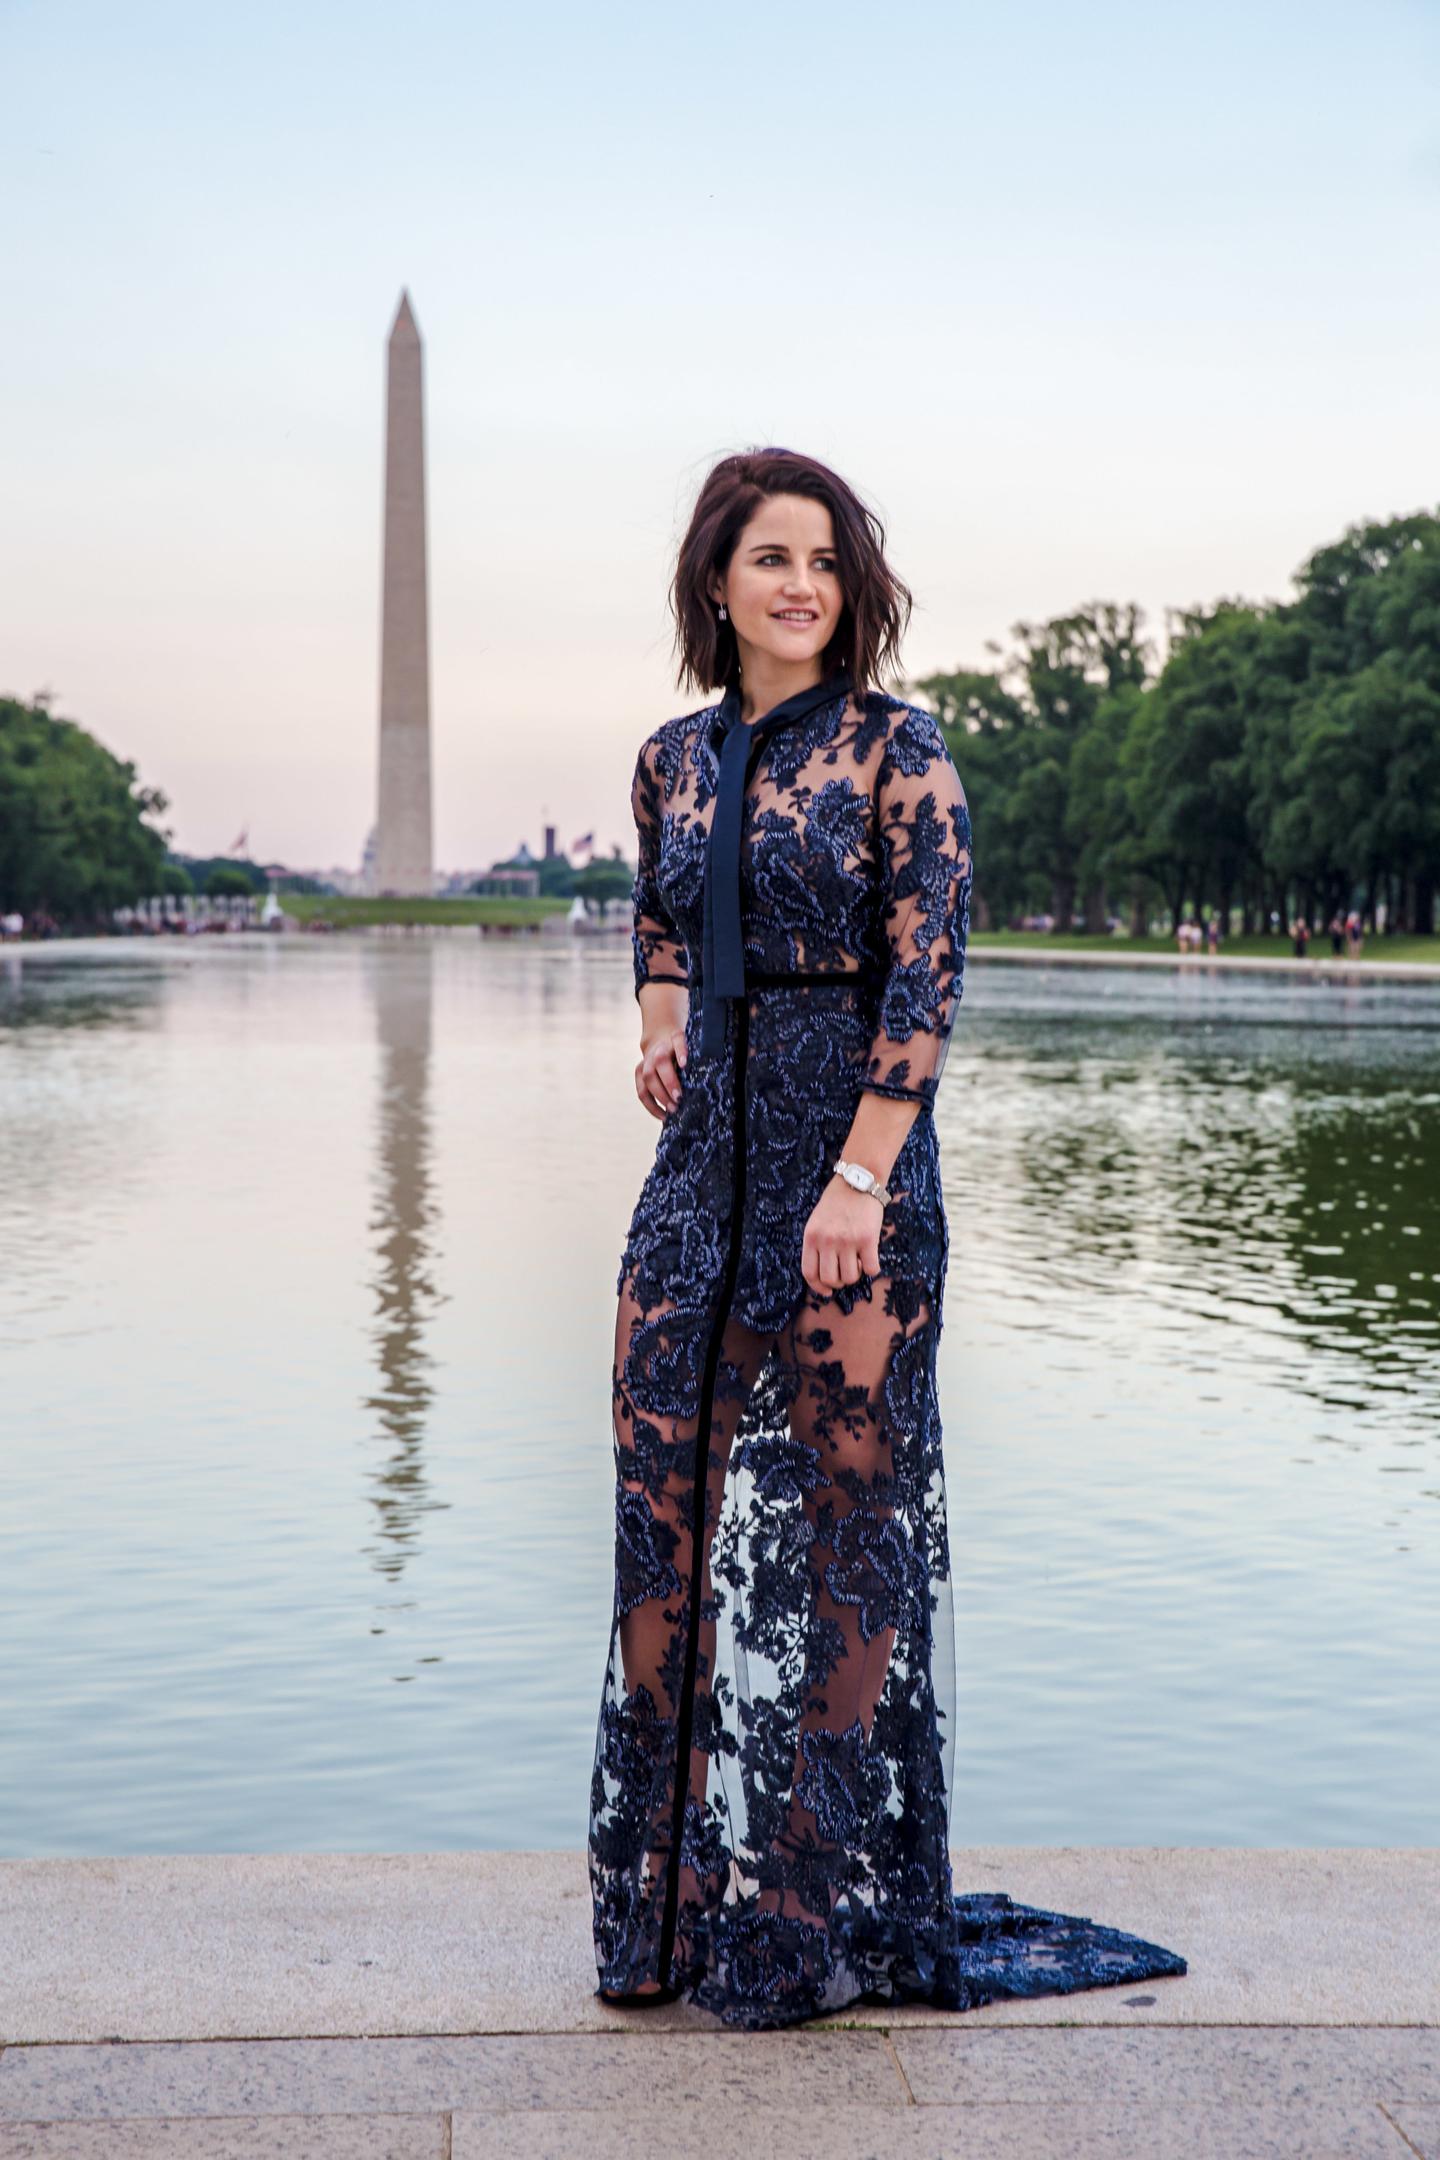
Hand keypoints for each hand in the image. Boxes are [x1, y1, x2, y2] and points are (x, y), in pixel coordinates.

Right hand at [636, 1023, 686, 1119]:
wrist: (659, 1040)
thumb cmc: (680, 1047)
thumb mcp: (690, 1044)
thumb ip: (695, 1053)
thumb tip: (705, 1066)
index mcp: (673, 1039)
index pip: (678, 1042)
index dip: (680, 1052)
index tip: (684, 1064)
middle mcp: (656, 1051)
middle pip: (659, 1064)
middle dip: (668, 1083)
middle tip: (679, 1098)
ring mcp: (645, 1063)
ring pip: (647, 1080)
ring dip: (659, 1097)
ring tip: (672, 1110)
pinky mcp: (639, 1075)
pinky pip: (642, 1092)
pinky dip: (651, 1106)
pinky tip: (663, 1116)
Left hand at [802, 1175, 883, 1293]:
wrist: (858, 1180)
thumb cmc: (837, 1202)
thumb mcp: (817, 1221)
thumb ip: (817, 1244)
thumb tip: (823, 1274)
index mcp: (811, 1237)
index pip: (809, 1273)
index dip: (818, 1287)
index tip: (827, 1291)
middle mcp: (827, 1241)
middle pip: (830, 1279)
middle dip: (839, 1282)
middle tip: (845, 1272)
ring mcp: (847, 1241)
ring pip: (850, 1277)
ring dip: (855, 1275)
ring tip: (857, 1262)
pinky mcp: (868, 1239)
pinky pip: (871, 1269)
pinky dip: (871, 1268)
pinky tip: (870, 1257)